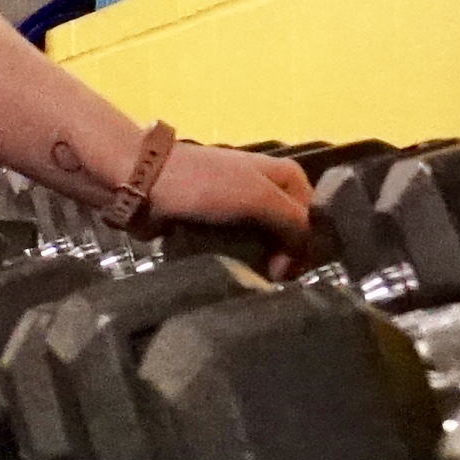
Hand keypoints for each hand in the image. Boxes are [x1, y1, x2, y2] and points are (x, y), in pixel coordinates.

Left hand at [141, 141, 314, 273]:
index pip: (316, 218)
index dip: (307, 246)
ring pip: (267, 245)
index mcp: (286, 175)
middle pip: (292, 233)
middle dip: (285, 258)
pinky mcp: (219, 226)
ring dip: (262, 264)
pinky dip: (240, 263)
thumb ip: (294, 223)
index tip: (289, 271)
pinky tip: (235, 277)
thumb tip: (301, 258)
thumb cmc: (204, 187)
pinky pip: (240, 250)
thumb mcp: (259, 197)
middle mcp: (269, 189)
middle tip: (270, 281)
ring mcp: (243, 208)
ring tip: (252, 283)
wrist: (144, 186)